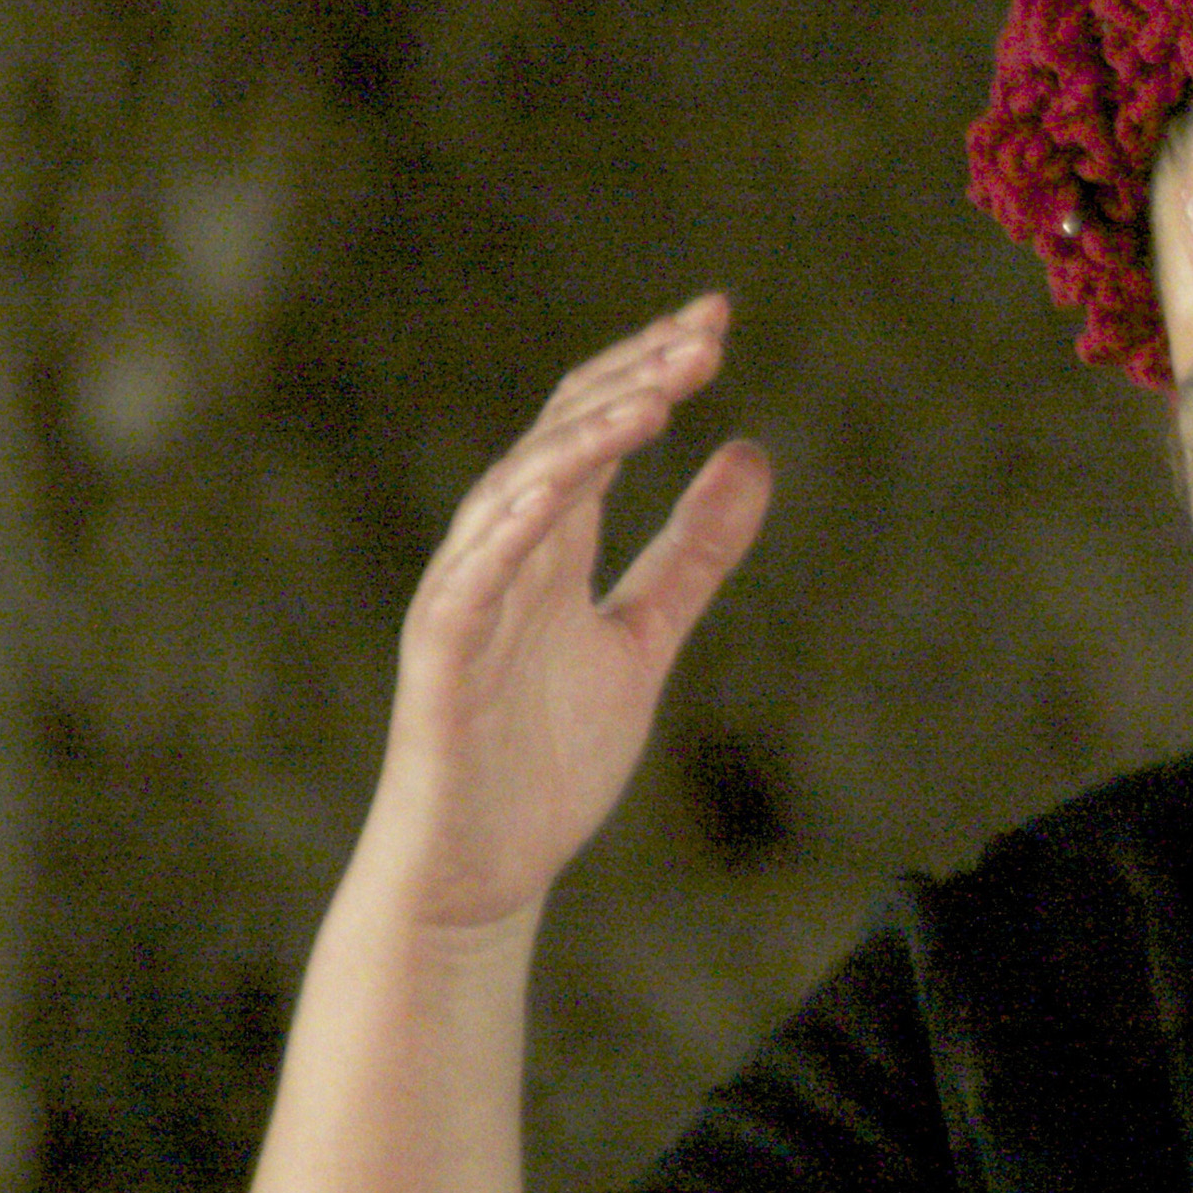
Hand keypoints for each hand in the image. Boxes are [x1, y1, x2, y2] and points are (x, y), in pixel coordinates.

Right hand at [359, 294, 773, 931]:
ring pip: (515, 494)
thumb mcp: (648, 636)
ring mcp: (467, 603)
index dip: (652, 371)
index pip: (598, 428)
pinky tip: (557, 489)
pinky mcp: (440, 661)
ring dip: (583, 441)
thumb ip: (696, 551)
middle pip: (562, 439)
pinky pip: (469, 583)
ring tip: (655, 395)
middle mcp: (502, 555)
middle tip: (707, 334)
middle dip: (633, 380)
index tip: (716, 323)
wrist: (485, 869)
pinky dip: (509, 530)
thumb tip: (752, 452)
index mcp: (552, 545)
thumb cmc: (547, 758)